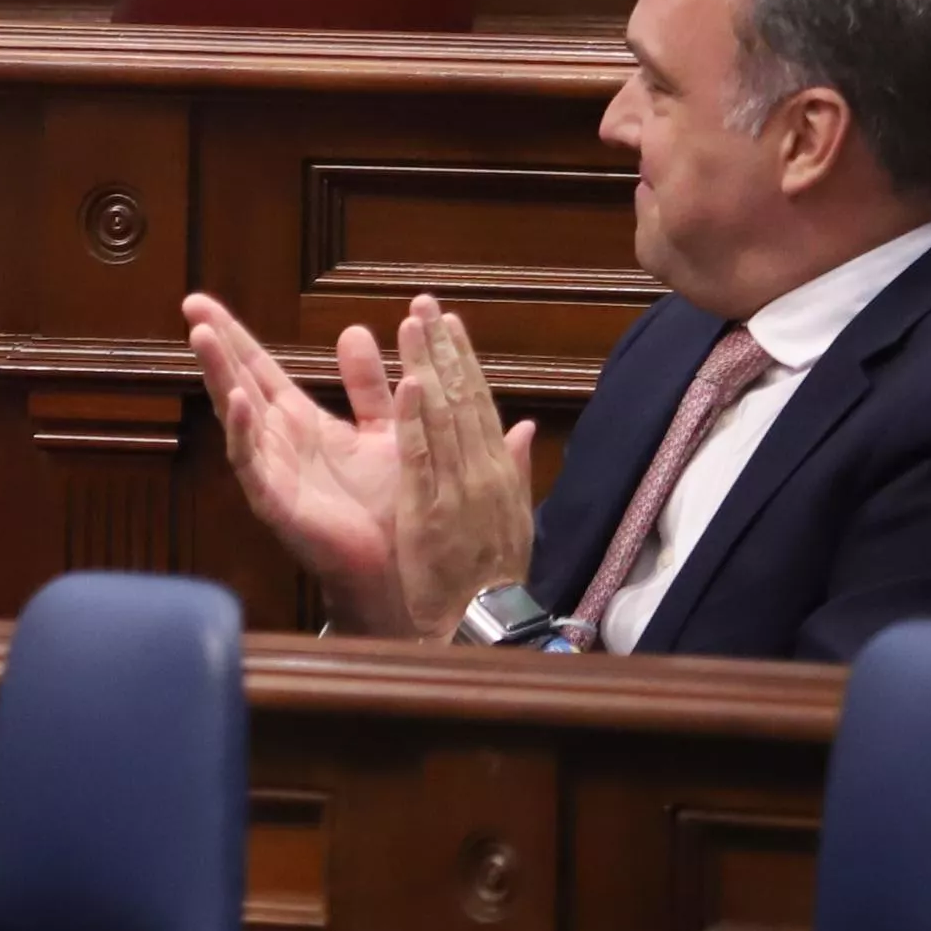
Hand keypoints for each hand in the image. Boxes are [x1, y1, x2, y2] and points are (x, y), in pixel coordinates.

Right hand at [185, 292, 411, 633]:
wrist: (403, 569)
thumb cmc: (391, 506)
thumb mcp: (384, 430)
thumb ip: (368, 385)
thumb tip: (354, 329)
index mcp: (299, 423)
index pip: (258, 369)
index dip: (233, 335)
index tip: (203, 302)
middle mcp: (277, 442)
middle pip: (238, 381)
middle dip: (215, 344)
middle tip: (190, 303)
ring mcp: (271, 472)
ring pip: (235, 416)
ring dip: (219, 376)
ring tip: (202, 337)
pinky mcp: (275, 503)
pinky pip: (252, 464)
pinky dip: (242, 432)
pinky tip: (237, 401)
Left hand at [381, 297, 539, 627]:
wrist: (486, 627)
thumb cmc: (493, 576)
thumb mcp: (513, 519)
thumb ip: (513, 469)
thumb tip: (522, 427)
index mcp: (498, 471)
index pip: (479, 403)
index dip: (464, 360)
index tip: (451, 322)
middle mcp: (481, 473)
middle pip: (461, 399)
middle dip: (443, 348)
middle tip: (425, 302)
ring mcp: (457, 490)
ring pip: (442, 417)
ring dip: (427, 367)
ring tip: (413, 324)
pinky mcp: (429, 512)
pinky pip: (421, 459)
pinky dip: (415, 421)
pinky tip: (408, 385)